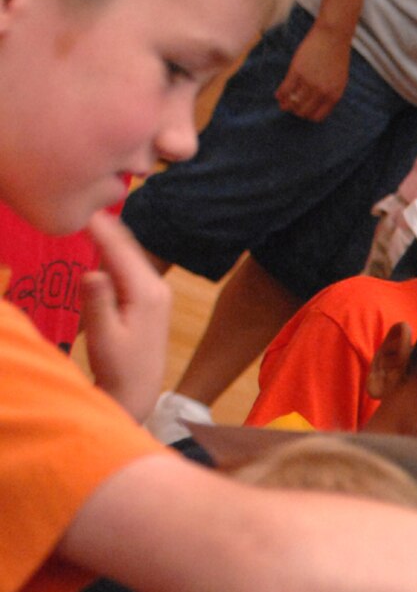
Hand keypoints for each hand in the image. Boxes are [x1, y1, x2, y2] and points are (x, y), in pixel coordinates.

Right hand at [81, 212, 171, 418]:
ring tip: (90, 214)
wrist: (140, 392)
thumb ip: (97, 302)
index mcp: (146, 293)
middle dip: (107, 225)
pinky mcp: (151, 300)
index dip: (100, 226)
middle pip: (128, 247)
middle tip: (85, 199)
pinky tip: (102, 241)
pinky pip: (131, 266)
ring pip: (131, 255)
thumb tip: (92, 271)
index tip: (83, 205)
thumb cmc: (120, 368)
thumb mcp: (104, 336)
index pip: (120, 250)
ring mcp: (157, 293)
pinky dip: (116, 252)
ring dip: (111, 236)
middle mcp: (156, 288)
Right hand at [274, 22, 352, 121]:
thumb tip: (316, 105)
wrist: (332, 36)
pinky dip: (280, 94)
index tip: (302, 112)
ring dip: (286, 105)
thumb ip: (329, 93)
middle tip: (290, 107)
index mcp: (333, 96)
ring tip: (282, 103)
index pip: (317, 116)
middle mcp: (321, 92)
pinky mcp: (297, 71)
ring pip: (293, 102)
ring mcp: (309, 82)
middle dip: (296, 111)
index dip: (307, 116)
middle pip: (303, 111)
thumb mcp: (339, 80)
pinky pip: (285, 89)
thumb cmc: (336, 57)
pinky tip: (278, 95)